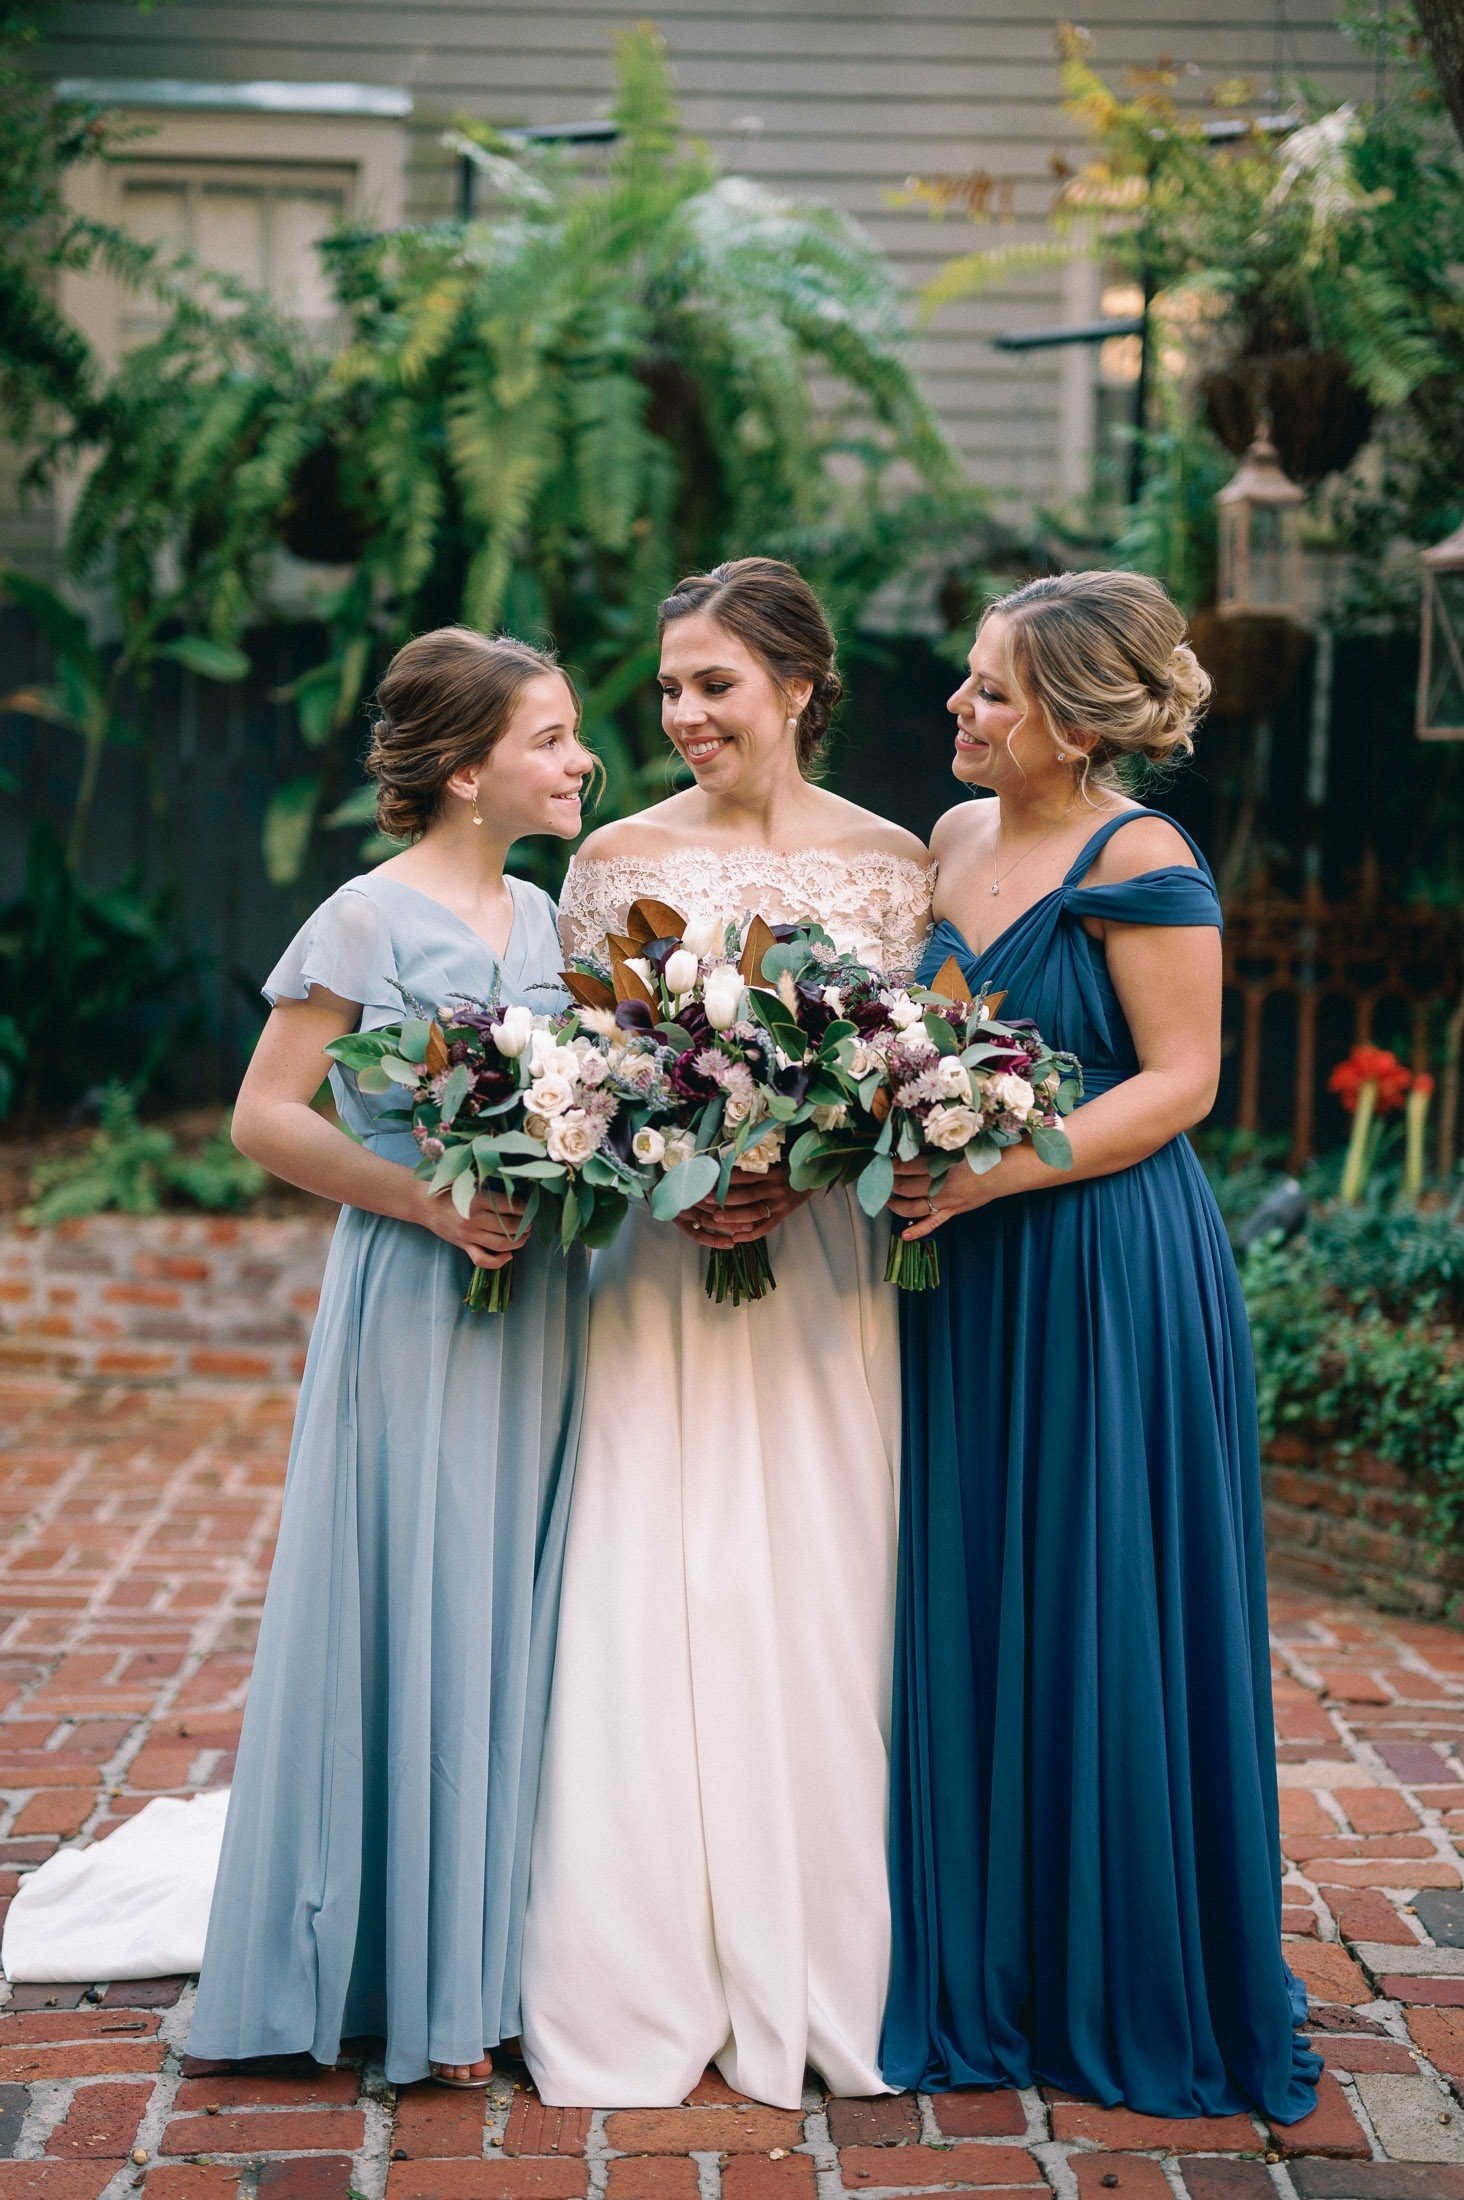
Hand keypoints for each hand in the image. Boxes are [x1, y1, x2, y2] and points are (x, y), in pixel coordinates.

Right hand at [418, 1180, 529, 1270]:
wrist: (424, 1203)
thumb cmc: (448, 1189)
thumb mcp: (469, 1182)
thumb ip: (489, 1186)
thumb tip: (516, 1188)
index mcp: (477, 1200)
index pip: (510, 1207)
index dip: (525, 1208)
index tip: (530, 1207)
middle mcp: (474, 1220)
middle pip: (509, 1227)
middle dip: (525, 1226)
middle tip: (530, 1222)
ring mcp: (469, 1236)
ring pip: (501, 1244)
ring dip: (518, 1242)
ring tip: (524, 1236)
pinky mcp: (464, 1246)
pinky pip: (483, 1260)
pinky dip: (499, 1261)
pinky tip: (509, 1256)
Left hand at [675, 1162, 808, 1247]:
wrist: (816, 1173)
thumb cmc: (790, 1165)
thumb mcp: (775, 1160)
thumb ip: (755, 1165)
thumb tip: (726, 1165)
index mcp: (772, 1172)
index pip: (745, 1176)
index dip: (726, 1179)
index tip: (709, 1180)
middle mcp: (776, 1188)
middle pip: (746, 1196)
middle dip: (725, 1199)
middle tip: (706, 1200)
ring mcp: (781, 1203)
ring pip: (754, 1213)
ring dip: (733, 1217)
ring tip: (716, 1219)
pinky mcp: (784, 1214)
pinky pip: (766, 1227)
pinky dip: (751, 1234)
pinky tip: (736, 1238)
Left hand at [888, 1153, 1008, 1240]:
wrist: (1012, 1169)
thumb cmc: (989, 1150)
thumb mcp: (962, 1143)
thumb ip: (940, 1146)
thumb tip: (917, 1144)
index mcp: (942, 1165)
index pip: (907, 1166)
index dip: (892, 1162)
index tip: (882, 1157)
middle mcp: (941, 1186)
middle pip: (905, 1186)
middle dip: (889, 1181)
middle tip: (879, 1175)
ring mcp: (947, 1202)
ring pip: (913, 1207)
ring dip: (896, 1203)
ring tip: (887, 1197)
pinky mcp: (955, 1210)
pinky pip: (933, 1223)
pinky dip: (918, 1230)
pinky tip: (905, 1235)